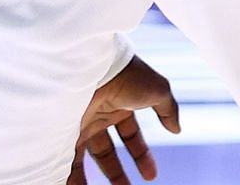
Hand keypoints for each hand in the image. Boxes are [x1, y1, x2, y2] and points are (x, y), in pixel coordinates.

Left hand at [66, 56, 179, 184]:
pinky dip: (70, 177)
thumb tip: (176, 129)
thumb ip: (168, 110)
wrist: (96, 66)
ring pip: (85, 158)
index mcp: (121, 104)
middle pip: (107, 150)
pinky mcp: (62, 132)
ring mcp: (79, 123)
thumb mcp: (158, 90)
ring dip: (90, 178)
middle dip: (117, 172)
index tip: (150, 175)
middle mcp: (99, 114)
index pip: (131, 135)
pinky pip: (66, 160)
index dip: (141, 155)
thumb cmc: (128, 74)